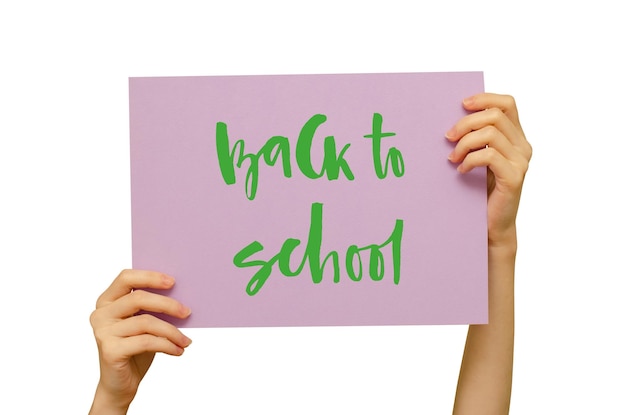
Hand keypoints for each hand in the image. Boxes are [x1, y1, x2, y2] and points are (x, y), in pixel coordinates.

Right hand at [89, 270, 191, 413]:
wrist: (120, 384)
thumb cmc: (136, 349)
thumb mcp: (144, 323)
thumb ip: (152, 308)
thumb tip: (182, 295)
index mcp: (107, 300)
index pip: (126, 278)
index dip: (150, 276)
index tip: (173, 282)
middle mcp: (101, 314)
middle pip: (138, 298)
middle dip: (167, 304)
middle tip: (187, 312)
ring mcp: (103, 332)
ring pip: (146, 322)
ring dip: (172, 331)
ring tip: (185, 340)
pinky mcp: (110, 350)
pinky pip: (146, 341)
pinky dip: (167, 345)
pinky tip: (178, 350)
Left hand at [446, 93, 531, 247]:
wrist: (493, 224)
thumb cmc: (482, 190)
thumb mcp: (480, 159)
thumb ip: (477, 138)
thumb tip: (453, 119)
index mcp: (517, 137)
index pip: (508, 103)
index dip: (485, 98)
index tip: (462, 104)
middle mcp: (523, 146)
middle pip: (495, 115)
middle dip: (466, 122)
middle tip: (448, 137)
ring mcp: (521, 161)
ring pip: (490, 134)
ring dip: (464, 143)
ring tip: (452, 157)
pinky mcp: (514, 177)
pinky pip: (488, 156)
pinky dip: (470, 160)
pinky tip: (461, 170)